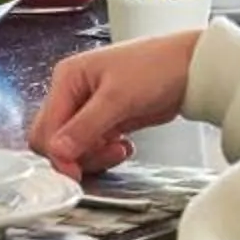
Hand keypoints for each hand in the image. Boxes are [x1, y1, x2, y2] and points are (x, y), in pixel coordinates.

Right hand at [27, 30, 202, 176]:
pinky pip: (93, 146)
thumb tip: (58, 151)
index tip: (75, 172)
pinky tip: (125, 146)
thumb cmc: (157, 67)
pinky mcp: (106, 120)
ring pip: (74, 146)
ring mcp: (89, 108)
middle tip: (105, 154)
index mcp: (68, 78)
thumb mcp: (118, 98)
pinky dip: (105, 153)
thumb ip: (85, 127)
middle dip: (77, 154)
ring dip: (95, 155)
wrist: (192, 68)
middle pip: (55, 139)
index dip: (58, 153)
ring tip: (120, 148)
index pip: (47, 127)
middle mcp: (73, 92)